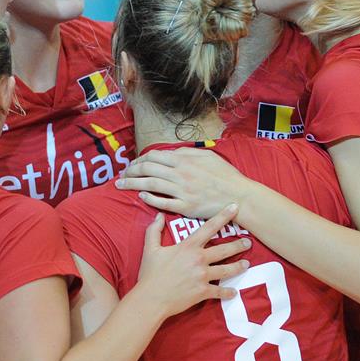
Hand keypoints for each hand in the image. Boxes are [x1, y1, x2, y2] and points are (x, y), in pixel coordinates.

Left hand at [116, 148, 247, 218]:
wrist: (239, 196)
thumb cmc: (225, 176)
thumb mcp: (208, 156)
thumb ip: (188, 153)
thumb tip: (171, 153)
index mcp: (185, 160)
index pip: (154, 157)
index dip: (139, 160)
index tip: (132, 165)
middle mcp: (181, 174)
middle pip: (147, 170)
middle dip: (130, 171)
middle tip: (121, 175)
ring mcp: (182, 191)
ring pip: (150, 185)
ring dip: (132, 184)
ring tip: (120, 185)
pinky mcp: (185, 207)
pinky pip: (162, 202)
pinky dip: (149, 199)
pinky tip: (140, 196)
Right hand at [133, 204, 250, 318]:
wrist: (151, 298)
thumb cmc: (150, 274)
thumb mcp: (150, 249)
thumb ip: (154, 231)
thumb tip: (158, 216)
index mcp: (188, 247)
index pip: (209, 227)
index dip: (223, 216)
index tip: (235, 207)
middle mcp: (199, 259)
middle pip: (224, 249)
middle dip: (238, 245)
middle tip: (248, 242)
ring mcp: (202, 276)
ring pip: (226, 270)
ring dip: (238, 267)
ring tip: (246, 264)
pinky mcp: (203, 291)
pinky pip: (219, 292)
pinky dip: (227, 293)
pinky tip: (234, 292)